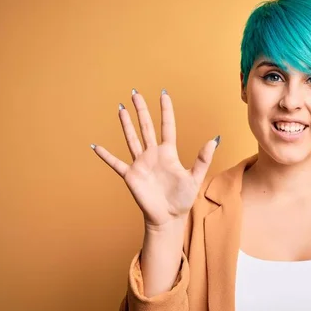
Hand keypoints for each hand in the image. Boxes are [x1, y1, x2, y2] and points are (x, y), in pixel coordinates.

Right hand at [91, 88, 219, 227]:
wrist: (169, 217)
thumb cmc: (183, 199)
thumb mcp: (195, 178)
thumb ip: (203, 159)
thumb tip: (214, 140)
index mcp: (168, 153)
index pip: (167, 126)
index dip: (166, 110)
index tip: (163, 94)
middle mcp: (153, 155)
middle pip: (146, 127)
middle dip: (141, 110)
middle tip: (135, 93)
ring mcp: (141, 164)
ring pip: (132, 139)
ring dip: (126, 124)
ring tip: (121, 108)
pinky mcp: (131, 176)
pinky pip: (116, 163)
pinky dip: (106, 156)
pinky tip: (95, 147)